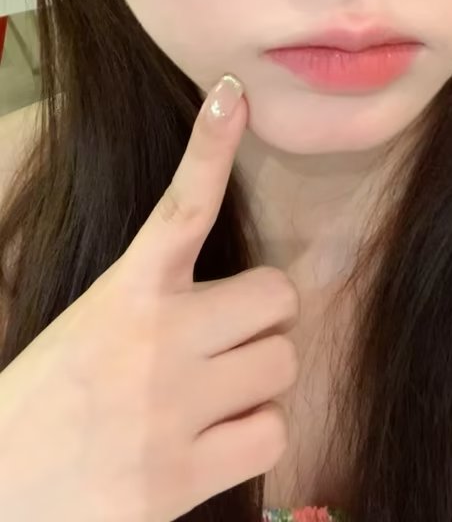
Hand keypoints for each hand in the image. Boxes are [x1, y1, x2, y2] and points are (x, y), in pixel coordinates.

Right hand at [0, 74, 299, 520]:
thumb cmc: (48, 406)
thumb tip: (242, 302)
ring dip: (259, 382)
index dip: (210, 147)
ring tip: (209, 402)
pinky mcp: (180, 477)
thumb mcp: (90, 329)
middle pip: (278, 296)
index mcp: (124, 294)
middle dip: (262, 320)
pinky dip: (251, 439)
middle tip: (225, 344)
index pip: (181, 205)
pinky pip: (271, 433)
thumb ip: (156, 305)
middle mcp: (155, 338)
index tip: (233, 95)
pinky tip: (209, 449)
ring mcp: (171, 407)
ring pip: (282, 364)